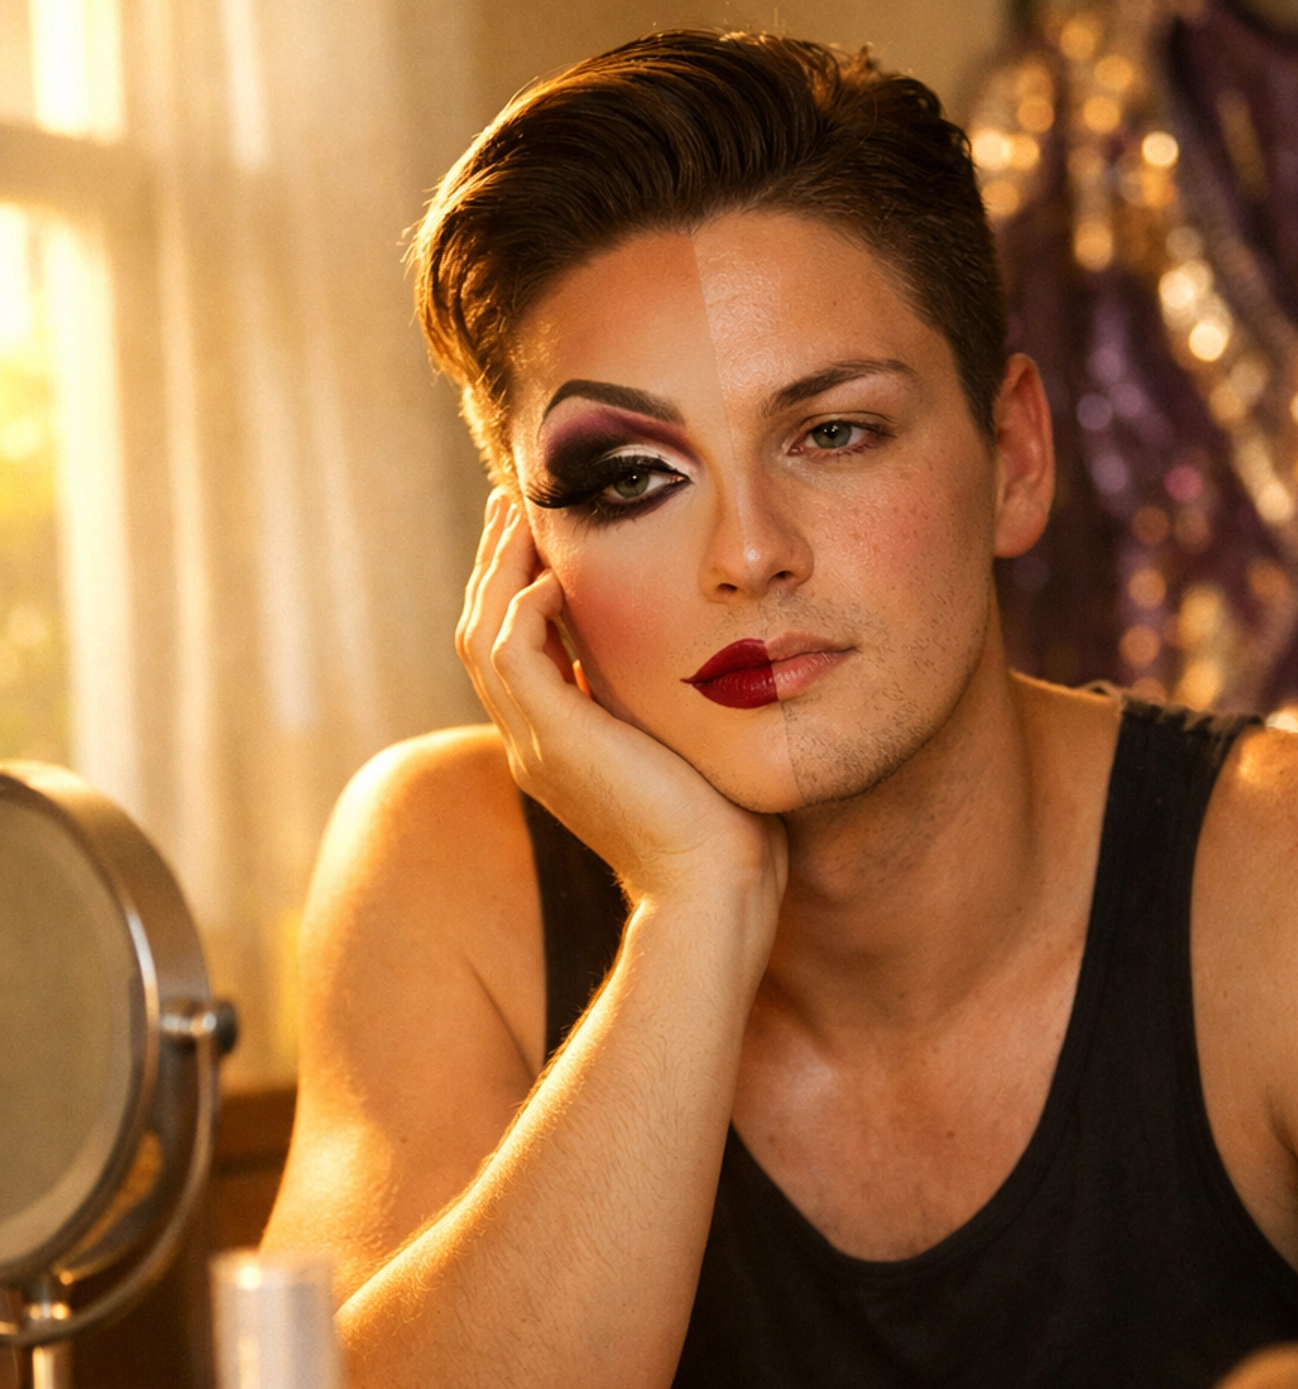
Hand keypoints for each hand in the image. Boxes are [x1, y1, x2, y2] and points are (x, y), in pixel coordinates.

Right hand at [457, 492, 785, 918]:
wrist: (716, 887)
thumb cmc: (724, 829)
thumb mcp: (684, 745)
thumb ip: (666, 702)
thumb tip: (694, 649)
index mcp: (556, 747)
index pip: (514, 651)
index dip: (518, 587)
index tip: (543, 534)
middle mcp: (532, 745)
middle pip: (481, 633)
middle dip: (496, 563)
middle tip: (514, 501)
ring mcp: (535, 745)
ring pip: (482, 634)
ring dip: (500, 568)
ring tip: (523, 514)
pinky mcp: (555, 740)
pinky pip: (510, 653)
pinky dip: (525, 605)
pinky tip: (557, 576)